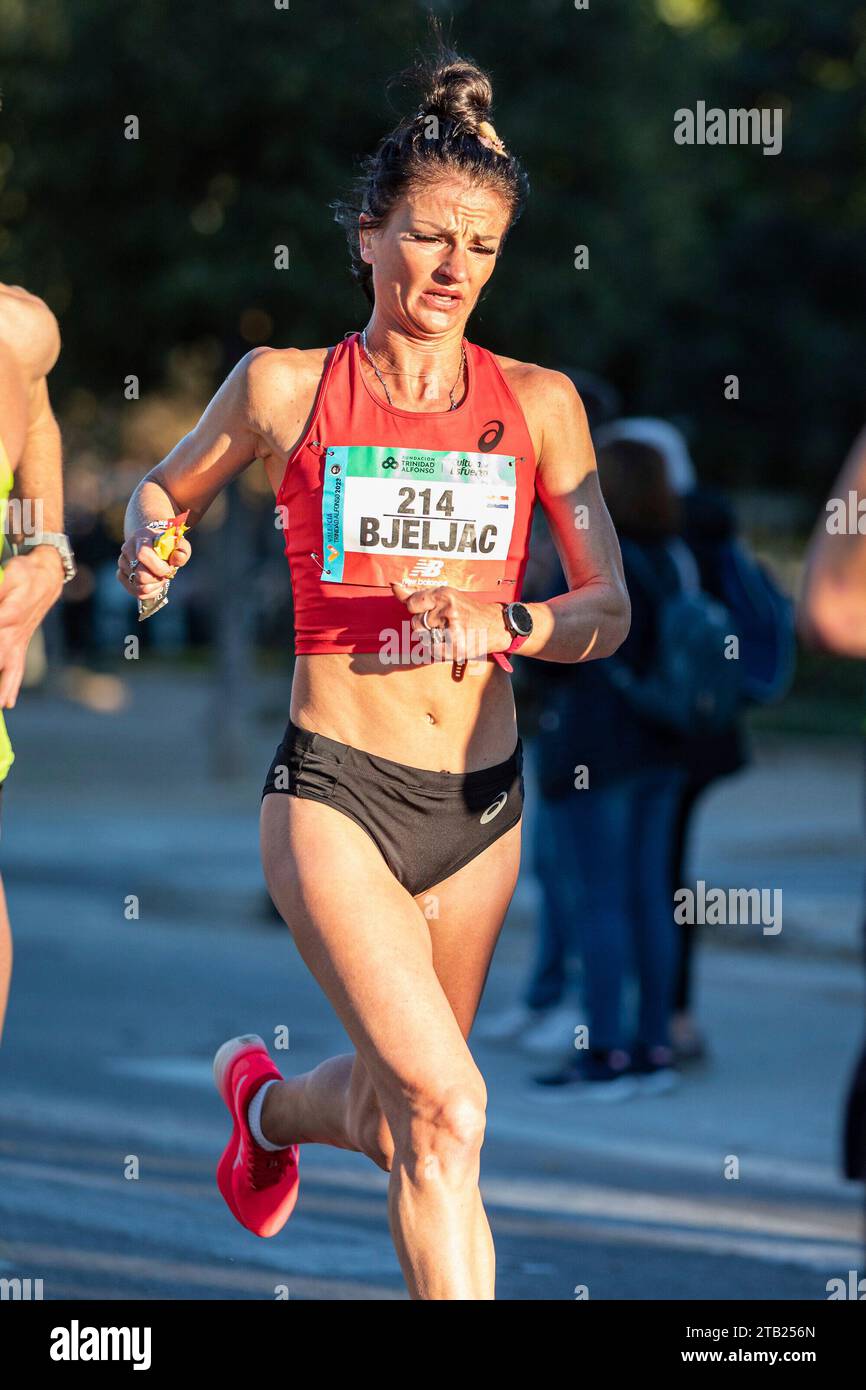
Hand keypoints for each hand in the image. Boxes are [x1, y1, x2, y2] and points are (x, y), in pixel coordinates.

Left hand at [0, 549, 63, 706]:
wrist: (48, 575)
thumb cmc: (25, 573)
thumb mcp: (8, 575)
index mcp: (8, 615)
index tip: (0, 671)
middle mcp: (13, 634)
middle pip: (0, 660)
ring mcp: (18, 641)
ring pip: (7, 671)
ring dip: (1, 690)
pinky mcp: (20, 644)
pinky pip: (16, 669)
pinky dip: (10, 687)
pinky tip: (6, 703)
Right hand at [116, 525, 191, 599]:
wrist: (153, 546)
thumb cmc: (167, 546)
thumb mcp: (178, 545)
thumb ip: (182, 550)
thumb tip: (179, 556)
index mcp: (141, 537)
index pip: (143, 554)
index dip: (158, 567)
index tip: (169, 570)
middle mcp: (127, 548)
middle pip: (140, 575)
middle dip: (158, 579)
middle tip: (165, 575)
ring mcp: (122, 563)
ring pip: (139, 586)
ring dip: (155, 586)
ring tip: (160, 578)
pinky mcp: (121, 575)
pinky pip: (136, 592)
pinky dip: (149, 592)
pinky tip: (154, 584)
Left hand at [390, 581, 509, 663]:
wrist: (495, 625)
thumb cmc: (467, 609)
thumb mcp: (446, 596)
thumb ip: (418, 594)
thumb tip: (394, 586)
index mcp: (445, 594)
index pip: (412, 604)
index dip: (416, 610)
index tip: (426, 610)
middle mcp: (448, 610)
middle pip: (416, 623)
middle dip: (425, 625)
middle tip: (444, 623)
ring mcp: (453, 629)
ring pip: (423, 638)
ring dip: (431, 638)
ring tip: (449, 632)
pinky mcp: (456, 647)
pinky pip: (431, 651)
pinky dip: (437, 649)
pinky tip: (450, 642)